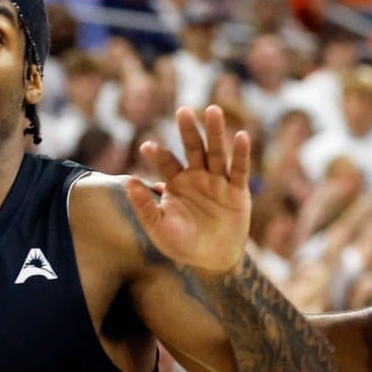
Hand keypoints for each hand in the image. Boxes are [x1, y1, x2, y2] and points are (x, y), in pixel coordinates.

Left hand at [127, 105, 250, 273]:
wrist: (211, 260)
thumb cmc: (181, 243)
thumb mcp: (157, 226)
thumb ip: (143, 205)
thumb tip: (129, 181)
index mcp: (176, 183)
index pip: (166, 162)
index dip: (158, 154)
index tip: (146, 146)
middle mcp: (197, 177)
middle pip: (193, 148)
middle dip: (189, 131)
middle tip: (182, 110)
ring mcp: (218, 182)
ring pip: (217, 153)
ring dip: (216, 132)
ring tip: (213, 110)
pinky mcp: (237, 192)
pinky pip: (239, 170)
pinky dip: (241, 154)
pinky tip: (241, 136)